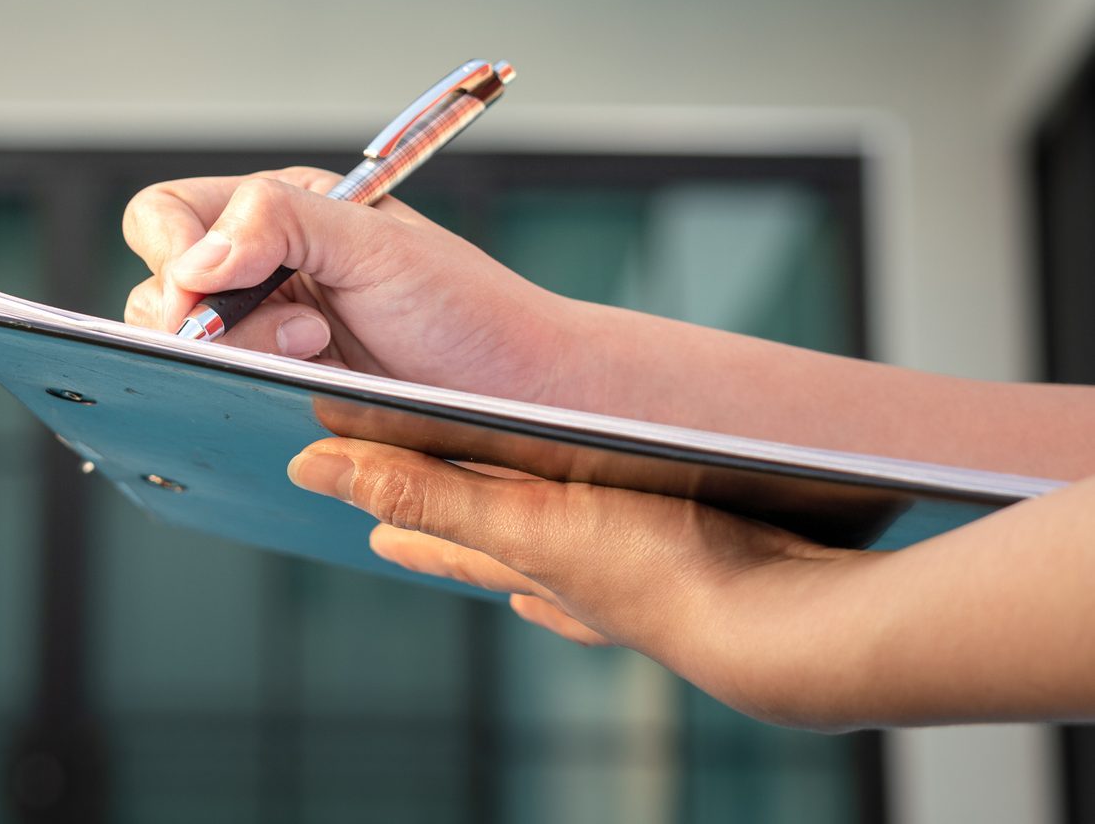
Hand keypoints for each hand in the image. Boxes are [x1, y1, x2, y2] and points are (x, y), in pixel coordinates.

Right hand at [121, 168, 588, 404]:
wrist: (520, 393)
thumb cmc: (467, 308)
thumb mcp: (378, 243)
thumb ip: (281, 223)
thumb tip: (194, 259)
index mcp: (279, 211)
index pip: (167, 212)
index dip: (170, 248)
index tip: (207, 287)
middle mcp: (261, 266)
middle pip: (160, 286)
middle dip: (213, 315)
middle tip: (301, 330)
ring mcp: (264, 333)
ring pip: (182, 347)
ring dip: (239, 354)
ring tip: (317, 355)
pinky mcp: (275, 390)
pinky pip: (215, 392)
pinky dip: (240, 392)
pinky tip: (298, 391)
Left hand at [286, 435, 884, 730]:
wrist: (779, 624)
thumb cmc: (655, 568)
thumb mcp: (523, 519)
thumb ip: (424, 489)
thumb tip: (315, 470)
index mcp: (523, 557)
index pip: (439, 534)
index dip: (395, 516)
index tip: (359, 519)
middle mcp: (564, 577)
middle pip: (484, 549)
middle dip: (441, 534)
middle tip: (396, 531)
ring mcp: (624, 582)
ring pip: (550, 559)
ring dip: (515, 551)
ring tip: (496, 554)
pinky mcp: (685, 573)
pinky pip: (623, 569)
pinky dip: (591, 578)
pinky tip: (588, 590)